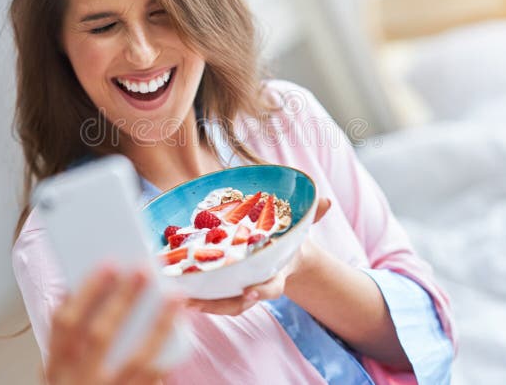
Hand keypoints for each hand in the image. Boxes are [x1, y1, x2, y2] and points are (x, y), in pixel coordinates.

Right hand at [43, 265, 180, 384]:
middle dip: (122, 299)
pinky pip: (154, 377)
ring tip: (174, 295)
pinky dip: (169, 351)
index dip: (87, 291)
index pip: (65, 324)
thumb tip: (82, 290)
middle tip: (142, 269)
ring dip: (158, 322)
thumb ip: (70, 341)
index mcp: (56, 369)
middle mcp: (78, 382)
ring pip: (137, 357)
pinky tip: (180, 328)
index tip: (108, 263)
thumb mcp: (61, 373)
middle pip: (99, 334)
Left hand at [186, 197, 332, 315]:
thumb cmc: (290, 240)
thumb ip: (313, 215)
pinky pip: (214, 295)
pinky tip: (178, 289)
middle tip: (198, 303)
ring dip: (203, 303)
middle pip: (240, 303)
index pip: (271, 288)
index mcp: (276, 274)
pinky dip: (198, 296)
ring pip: (223, 303)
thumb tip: (326, 200)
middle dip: (220, 305)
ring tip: (182, 299)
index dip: (261, 291)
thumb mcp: (301, 227)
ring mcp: (241, 288)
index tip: (249, 292)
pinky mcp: (228, 285)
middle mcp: (257, 285)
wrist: (285, 257)